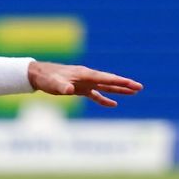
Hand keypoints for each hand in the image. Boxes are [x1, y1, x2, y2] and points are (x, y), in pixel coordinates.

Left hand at [27, 62, 142, 106]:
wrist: (38, 75)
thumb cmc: (46, 78)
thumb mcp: (53, 83)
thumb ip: (62, 86)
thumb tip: (69, 90)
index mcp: (85, 74)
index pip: (106, 78)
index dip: (119, 81)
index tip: (132, 84)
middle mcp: (87, 77)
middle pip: (109, 81)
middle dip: (124, 85)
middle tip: (139, 87)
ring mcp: (84, 83)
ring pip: (105, 86)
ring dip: (118, 90)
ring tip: (133, 93)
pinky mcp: (80, 89)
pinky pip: (95, 94)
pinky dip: (103, 99)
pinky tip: (113, 104)